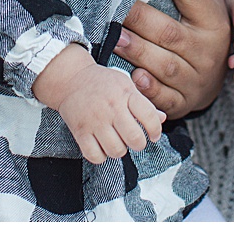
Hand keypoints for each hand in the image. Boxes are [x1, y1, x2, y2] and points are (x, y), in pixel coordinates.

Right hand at [33, 45, 163, 164]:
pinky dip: (101, 156)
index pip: (149, 117)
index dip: (155, 130)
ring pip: (116, 150)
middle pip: (135, 139)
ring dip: (120, 150)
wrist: (71, 78)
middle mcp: (111, 107)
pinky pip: (95, 156)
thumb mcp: (126, 85)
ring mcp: (95, 120)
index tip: (153, 134)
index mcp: (125, 93)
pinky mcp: (80, 131)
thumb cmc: (102, 83)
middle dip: (139, 143)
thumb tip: (162, 119)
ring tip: (117, 141)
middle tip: (134, 139)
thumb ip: (144, 103)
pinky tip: (102, 146)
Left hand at [115, 0, 230, 117]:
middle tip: (119, 5)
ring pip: (164, 64)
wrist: (219, 83)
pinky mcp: (182, 100)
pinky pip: (164, 96)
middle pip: (171, 32)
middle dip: (144, 19)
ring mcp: (194, 77)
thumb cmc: (209, 27)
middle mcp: (206, 48)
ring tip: (114, 37)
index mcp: (212, 18)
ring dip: (139, 52)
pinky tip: (132, 79)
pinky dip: (149, 89)